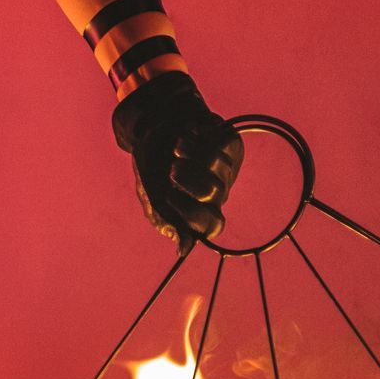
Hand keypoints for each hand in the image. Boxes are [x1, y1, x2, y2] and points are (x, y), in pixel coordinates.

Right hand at [111, 71, 243, 251]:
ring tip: (176, 147)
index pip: (212, 225)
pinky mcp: (229, 143)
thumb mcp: (150, 194)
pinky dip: (199, 136)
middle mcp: (216, 192)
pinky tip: (187, 134)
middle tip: (172, 170)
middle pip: (215, 192)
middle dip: (190, 178)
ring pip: (217, 163)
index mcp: (198, 210)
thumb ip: (165, 219)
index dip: (193, 214)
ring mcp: (225, 167)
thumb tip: (183, 250)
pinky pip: (222, 142)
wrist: (153, 127)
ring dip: (189, 151)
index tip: (168, 195)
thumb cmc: (151, 167)